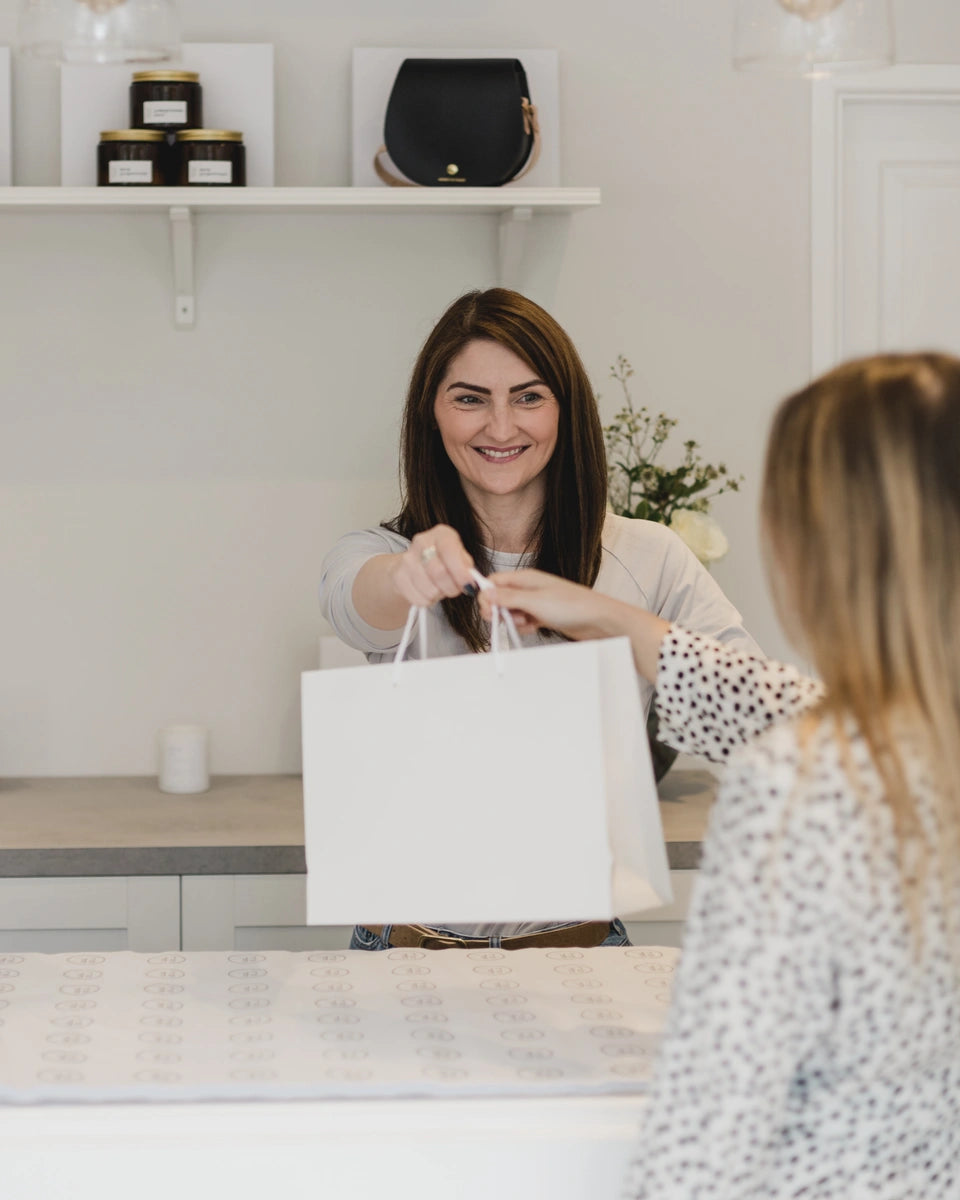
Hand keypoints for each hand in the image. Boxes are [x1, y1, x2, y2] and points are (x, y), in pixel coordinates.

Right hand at [390, 524, 475, 607]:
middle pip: (438, 572)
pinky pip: (417, 598)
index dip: (461, 573)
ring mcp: (407, 558)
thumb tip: (471, 582)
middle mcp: (422, 541)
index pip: (450, 551)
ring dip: (439, 595)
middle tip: (455, 590)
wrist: (415, 564)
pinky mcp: (397, 575)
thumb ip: (468, 568)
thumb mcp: (461, 558)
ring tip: (440, 589)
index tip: (468, 586)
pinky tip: (428, 592)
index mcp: (442, 534)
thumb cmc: (445, 561)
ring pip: (429, 588)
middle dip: (451, 588)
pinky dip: (427, 601)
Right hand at [479, 569, 615, 638]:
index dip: (487, 596)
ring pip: (511, 611)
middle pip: (500, 597)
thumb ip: (508, 598)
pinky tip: (534, 628)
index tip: (490, 611)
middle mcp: (529, 588)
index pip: (494, 581)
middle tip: (509, 619)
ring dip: (513, 621)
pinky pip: (523, 621)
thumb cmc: (572, 606)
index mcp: (526, 578)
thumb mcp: (535, 601)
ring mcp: (536, 602)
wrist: (598, 620)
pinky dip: (524, 627)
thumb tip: (485, 593)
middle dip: (499, 611)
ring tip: (527, 623)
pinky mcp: (542, 615)